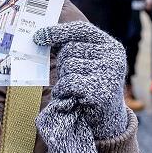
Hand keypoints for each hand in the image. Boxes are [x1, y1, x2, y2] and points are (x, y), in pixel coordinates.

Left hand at [34, 21, 127, 140]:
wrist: (107, 123)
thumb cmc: (92, 89)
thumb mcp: (89, 64)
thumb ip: (74, 48)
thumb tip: (42, 36)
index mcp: (111, 46)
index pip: (81, 29)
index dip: (58, 31)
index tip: (38, 36)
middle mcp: (114, 57)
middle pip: (70, 49)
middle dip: (62, 64)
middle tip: (71, 80)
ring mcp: (109, 74)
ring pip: (68, 65)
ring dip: (63, 80)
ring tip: (74, 91)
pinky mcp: (101, 92)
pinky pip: (69, 82)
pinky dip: (64, 91)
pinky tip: (72, 98)